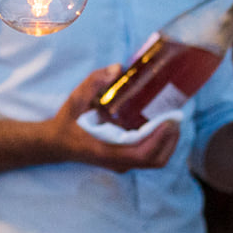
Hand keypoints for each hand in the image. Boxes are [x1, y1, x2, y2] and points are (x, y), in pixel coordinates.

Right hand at [50, 66, 179, 171]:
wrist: (57, 143)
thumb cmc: (68, 122)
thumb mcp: (76, 99)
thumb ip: (94, 82)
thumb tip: (118, 68)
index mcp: (106, 151)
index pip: (141, 154)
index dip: (159, 139)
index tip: (170, 120)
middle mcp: (117, 162)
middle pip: (154, 160)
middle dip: (170, 140)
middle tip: (176, 117)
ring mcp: (122, 164)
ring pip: (154, 160)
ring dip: (168, 142)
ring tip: (172, 119)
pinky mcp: (125, 160)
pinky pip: (149, 156)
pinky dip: (160, 142)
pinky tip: (161, 124)